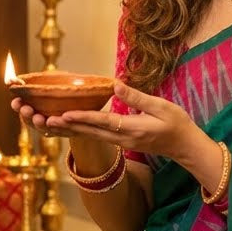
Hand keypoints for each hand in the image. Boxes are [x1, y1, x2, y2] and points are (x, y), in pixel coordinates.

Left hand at [44, 81, 200, 162]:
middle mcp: (123, 139)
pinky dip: (82, 133)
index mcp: (132, 128)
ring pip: (91, 137)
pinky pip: (97, 138)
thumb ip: (137, 97)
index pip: (102, 122)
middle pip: (90, 132)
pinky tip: (71, 128)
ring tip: (51, 125)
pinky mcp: (123, 143)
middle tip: (46, 121)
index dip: (82, 117)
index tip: (64, 114)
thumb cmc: (177, 123)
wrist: (185, 146)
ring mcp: (122, 143)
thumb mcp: (161, 106)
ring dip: (71, 131)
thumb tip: (116, 85)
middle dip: (67, 127)